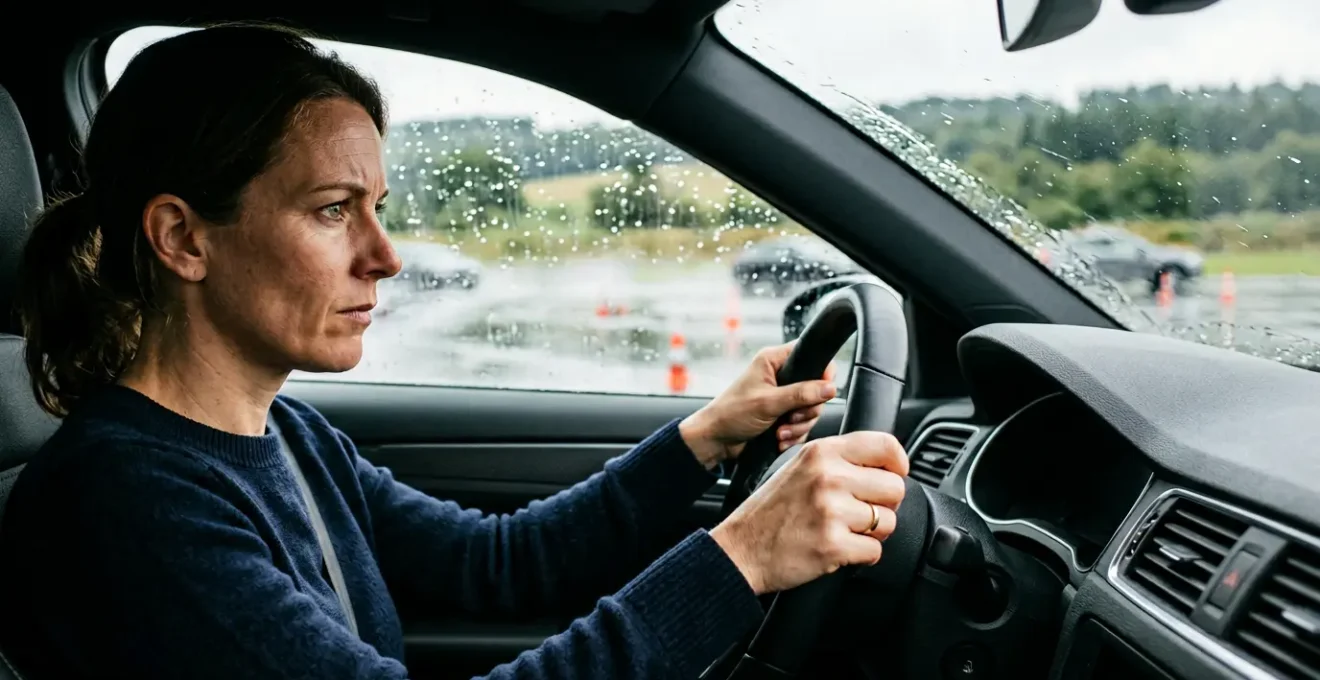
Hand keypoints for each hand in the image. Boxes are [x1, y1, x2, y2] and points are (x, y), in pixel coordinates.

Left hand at [679, 342, 837, 468]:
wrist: (716, 440)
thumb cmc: (732, 413)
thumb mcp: (768, 403)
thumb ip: (801, 394)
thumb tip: (830, 388)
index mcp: (774, 361)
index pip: (810, 355)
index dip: (822, 372)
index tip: (823, 392)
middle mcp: (780, 376)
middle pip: (816, 388)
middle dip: (807, 409)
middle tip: (791, 418)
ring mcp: (782, 396)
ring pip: (810, 409)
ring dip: (799, 426)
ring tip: (780, 433)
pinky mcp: (782, 415)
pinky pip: (802, 424)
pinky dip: (793, 435)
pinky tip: (779, 439)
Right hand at [709, 432, 907, 594]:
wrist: (741, 548)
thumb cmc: (771, 511)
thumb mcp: (800, 467)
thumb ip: (838, 459)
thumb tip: (885, 465)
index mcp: (822, 452)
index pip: (885, 446)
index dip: (898, 464)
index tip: (894, 475)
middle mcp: (828, 476)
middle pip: (895, 488)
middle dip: (884, 505)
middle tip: (860, 513)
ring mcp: (831, 511)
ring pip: (888, 522)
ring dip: (873, 533)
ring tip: (845, 531)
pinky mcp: (833, 545)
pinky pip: (875, 551)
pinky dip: (861, 556)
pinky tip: (839, 549)